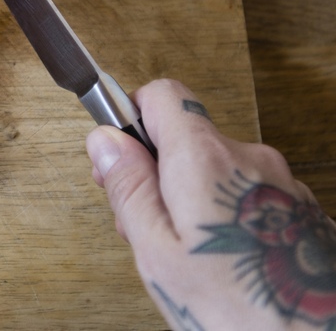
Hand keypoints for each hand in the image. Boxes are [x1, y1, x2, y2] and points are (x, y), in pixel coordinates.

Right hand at [87, 78, 335, 330]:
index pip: (161, 95)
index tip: (116, 155)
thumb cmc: (243, 311)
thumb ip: (129, 188)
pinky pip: (245, 194)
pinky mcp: (300, 209)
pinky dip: (223, 215)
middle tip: (141, 226)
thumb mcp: (158, 252)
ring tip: (183, 256)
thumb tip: (105, 141)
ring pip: (214, 170)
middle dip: (154, 173)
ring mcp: (280, 183)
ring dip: (189, 199)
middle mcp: (249, 157)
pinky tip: (220, 261)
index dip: (130, 118)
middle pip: (184, 138)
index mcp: (206, 159)